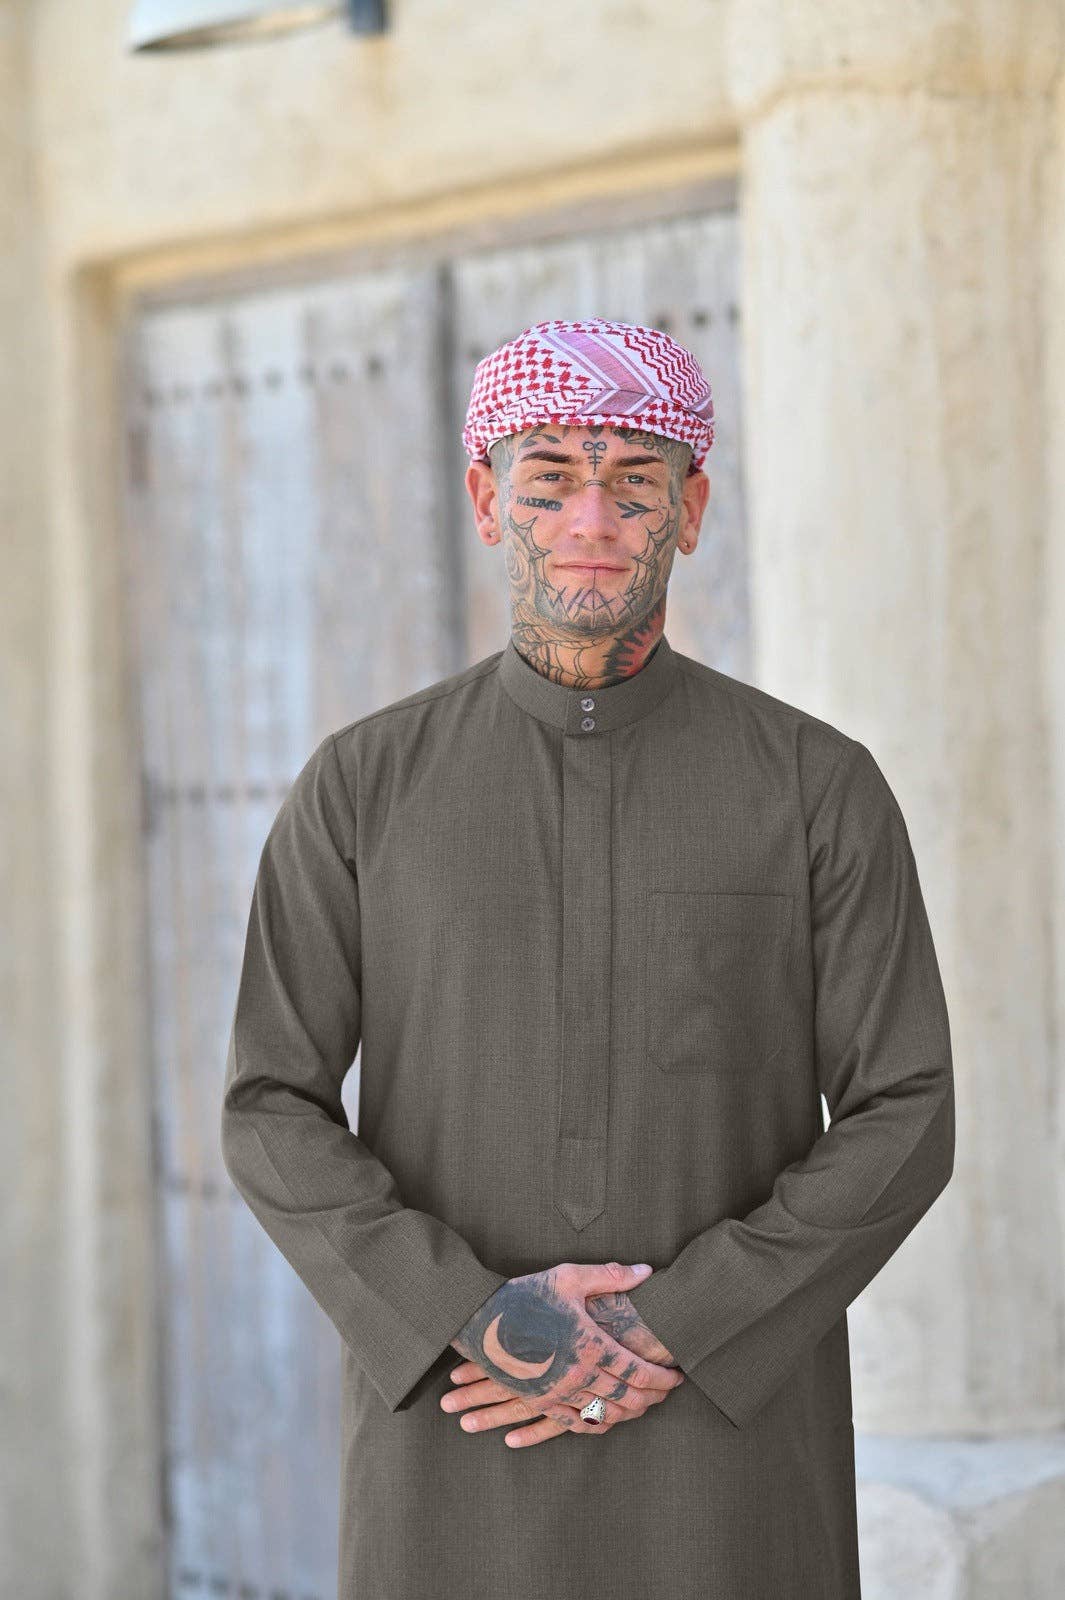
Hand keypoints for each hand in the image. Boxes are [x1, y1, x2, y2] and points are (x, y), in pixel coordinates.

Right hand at [442, 1261, 683, 1448]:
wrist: (478, 1318)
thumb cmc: (525, 1294)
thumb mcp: (569, 1277)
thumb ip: (611, 1276)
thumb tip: (646, 1272)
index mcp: (590, 1344)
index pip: (638, 1370)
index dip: (663, 1377)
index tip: (677, 1374)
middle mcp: (578, 1374)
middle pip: (628, 1398)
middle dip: (654, 1397)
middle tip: (668, 1390)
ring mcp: (558, 1392)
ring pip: (606, 1415)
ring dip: (631, 1413)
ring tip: (645, 1404)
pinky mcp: (541, 1401)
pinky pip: (576, 1424)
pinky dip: (599, 1425)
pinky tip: (608, 1419)